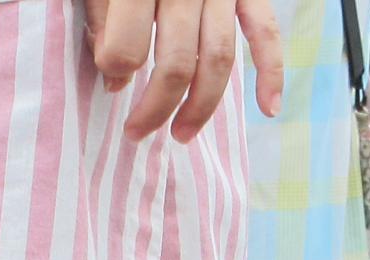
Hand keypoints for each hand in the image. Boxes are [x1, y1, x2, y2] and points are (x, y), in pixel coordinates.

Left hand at [84, 0, 281, 142]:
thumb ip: (98, 16)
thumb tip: (113, 78)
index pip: (127, 47)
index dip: (114, 70)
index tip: (109, 80)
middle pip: (176, 63)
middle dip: (155, 108)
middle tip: (137, 133)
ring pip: (218, 59)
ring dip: (202, 106)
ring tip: (181, 134)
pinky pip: (265, 31)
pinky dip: (272, 71)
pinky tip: (269, 107)